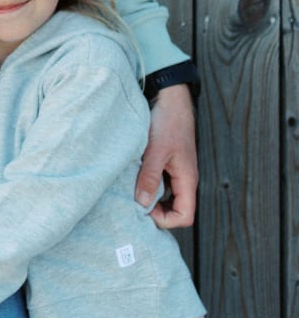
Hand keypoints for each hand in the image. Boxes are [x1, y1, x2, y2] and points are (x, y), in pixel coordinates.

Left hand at [135, 83, 196, 228]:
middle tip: (133, 203)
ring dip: (149, 196)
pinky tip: (132, 176)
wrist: (169, 98)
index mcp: (187, 179)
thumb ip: (149, 177)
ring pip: (165, 196)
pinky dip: (146, 183)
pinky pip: (158, 182)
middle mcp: (183, 178)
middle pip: (175, 209)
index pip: (184, 216)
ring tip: (131, 190)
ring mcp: (175, 171)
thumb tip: (142, 203)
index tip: (144, 209)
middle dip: (155, 212)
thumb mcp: (156, 150)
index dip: (165, 220)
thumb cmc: (168, 121)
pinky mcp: (166, 162)